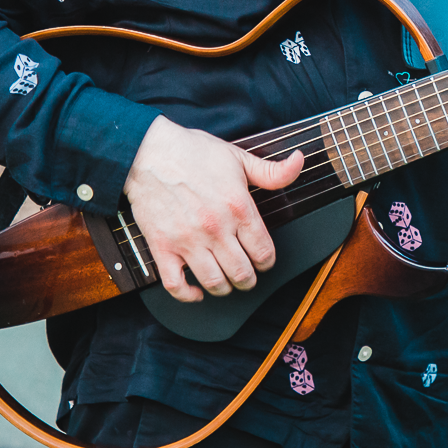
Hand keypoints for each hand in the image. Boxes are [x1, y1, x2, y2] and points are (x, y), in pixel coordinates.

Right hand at [123, 115, 302, 302]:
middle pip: (243, 274)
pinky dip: (189, 295)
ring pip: (215, 283)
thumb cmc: (192, 152)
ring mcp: (188, 240)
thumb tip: (299, 161)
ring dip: (225, 287)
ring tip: (225, 280)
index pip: (264, 252)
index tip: (263, 260)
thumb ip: (272, 170)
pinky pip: (176, 285)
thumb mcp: (238, 157)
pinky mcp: (163, 247)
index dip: (267, 262)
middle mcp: (216, 228)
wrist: (148, 152)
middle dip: (249, 279)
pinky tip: (197, 291)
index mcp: (238, 207)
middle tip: (246, 274)